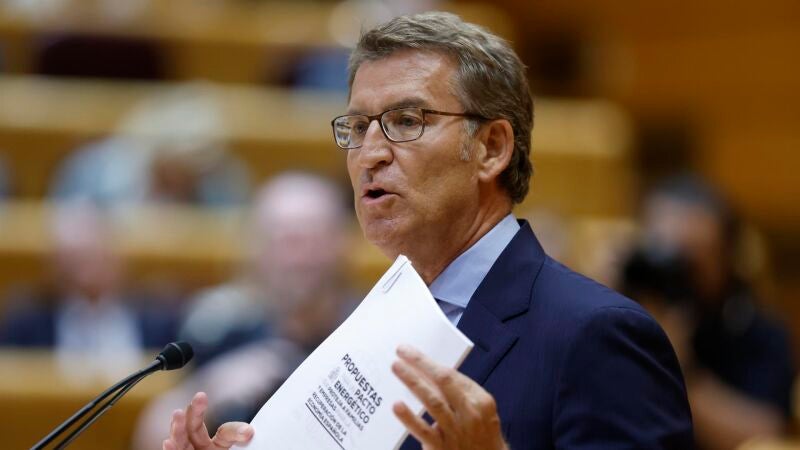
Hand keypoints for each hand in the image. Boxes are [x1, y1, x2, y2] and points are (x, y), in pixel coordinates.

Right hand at [162, 392, 253, 449]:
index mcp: (220, 445)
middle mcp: (202, 448)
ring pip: (181, 441)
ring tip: (177, 414)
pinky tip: (167, 442)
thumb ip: (237, 435)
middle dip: (196, 411)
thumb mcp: (241, 449)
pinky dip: (171, 449)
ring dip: (178, 428)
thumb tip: (248, 431)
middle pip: (196, 428)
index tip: (248, 432)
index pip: (226, 433)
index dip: (236, 431)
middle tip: (200, 396)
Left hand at [391, 345, 507, 449]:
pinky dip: (409, 418)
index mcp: (481, 400)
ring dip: (413, 382)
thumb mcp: (478, 411)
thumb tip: (428, 372)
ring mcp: (457, 431)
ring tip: (397, 368)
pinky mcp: (443, 448)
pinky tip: (397, 406)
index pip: (451, 375)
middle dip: (420, 363)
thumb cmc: (480, 435)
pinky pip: (424, 430)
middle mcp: (471, 413)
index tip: (411, 352)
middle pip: (442, 381)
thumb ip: (458, 394)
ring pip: (432, 402)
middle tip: (401, 351)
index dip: (428, 362)